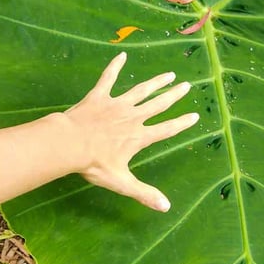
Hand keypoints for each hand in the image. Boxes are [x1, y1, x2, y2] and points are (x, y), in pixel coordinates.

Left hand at [63, 52, 198, 211]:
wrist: (69, 144)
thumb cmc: (94, 164)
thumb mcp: (122, 182)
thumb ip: (144, 193)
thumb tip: (166, 207)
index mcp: (139, 137)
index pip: (166, 130)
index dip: (181, 123)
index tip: (194, 116)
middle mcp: (132, 117)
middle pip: (158, 105)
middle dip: (173, 95)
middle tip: (186, 86)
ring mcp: (116, 104)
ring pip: (140, 90)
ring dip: (155, 82)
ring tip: (168, 74)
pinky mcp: (99, 96)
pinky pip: (108, 78)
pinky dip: (115, 66)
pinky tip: (122, 55)